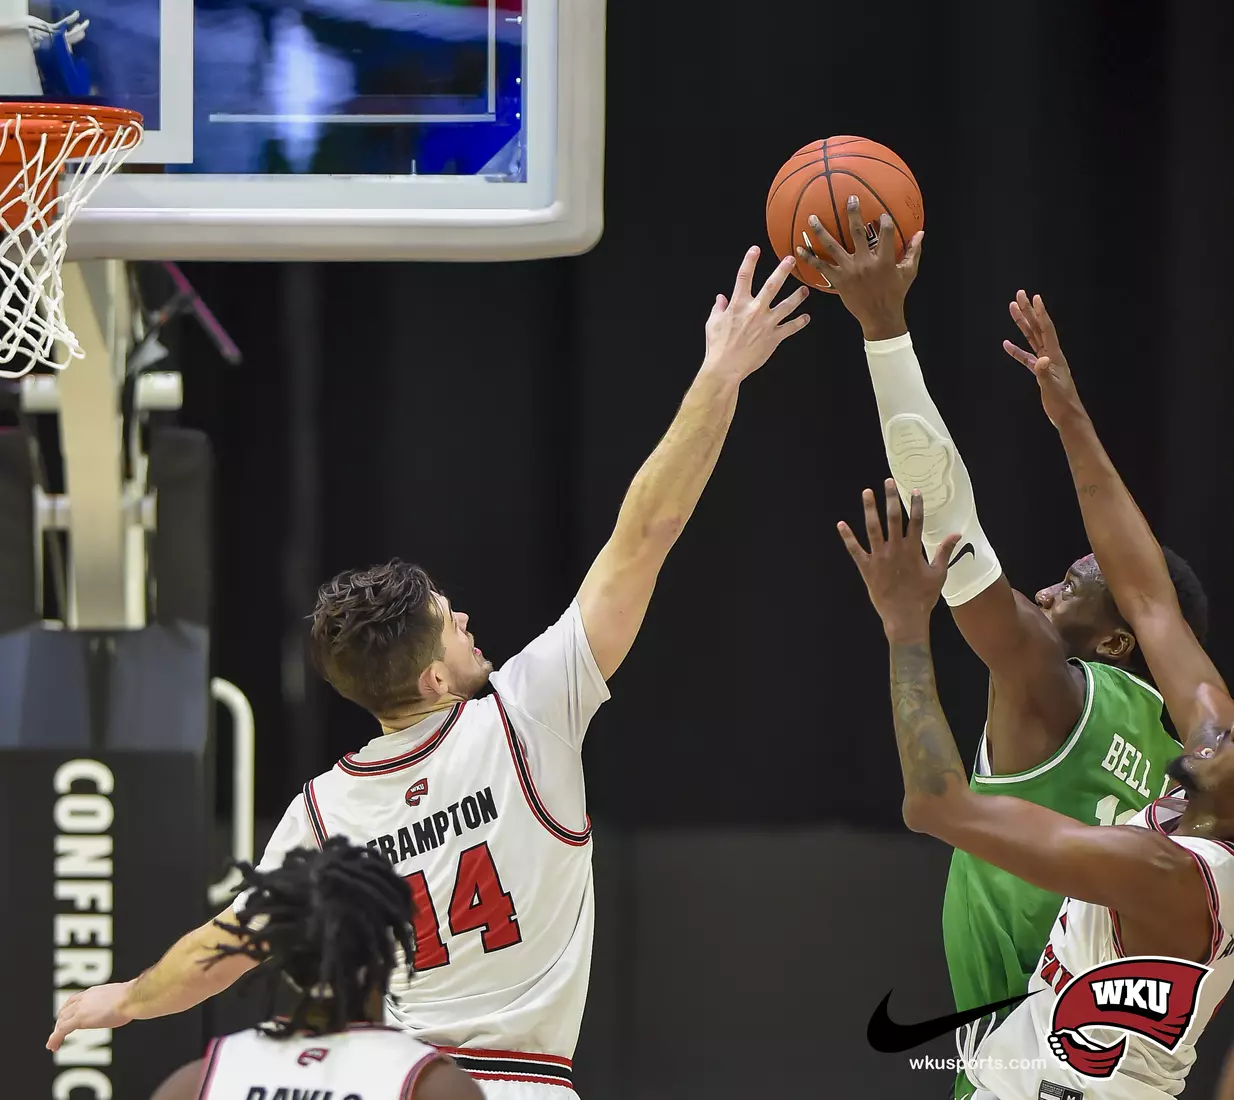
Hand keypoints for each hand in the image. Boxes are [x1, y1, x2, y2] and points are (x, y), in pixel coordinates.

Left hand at [46, 981, 135, 1050]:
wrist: (133, 998)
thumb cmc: (136, 997)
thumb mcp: (126, 997)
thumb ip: (123, 1000)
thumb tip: (136, 1002)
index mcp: (95, 992)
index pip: (75, 1000)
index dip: (68, 1010)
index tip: (66, 1018)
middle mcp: (85, 998)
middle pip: (65, 1011)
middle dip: (60, 1022)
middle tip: (58, 1033)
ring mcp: (81, 1008)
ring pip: (61, 1021)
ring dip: (57, 1032)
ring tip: (54, 1044)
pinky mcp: (79, 1019)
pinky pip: (62, 1030)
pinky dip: (55, 1038)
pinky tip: (53, 1046)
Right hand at [703, 247, 809, 380]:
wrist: (726, 367)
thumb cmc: (717, 346)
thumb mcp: (713, 324)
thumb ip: (718, 309)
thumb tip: (720, 298)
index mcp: (738, 304)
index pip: (744, 277)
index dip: (750, 261)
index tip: (755, 249)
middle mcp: (755, 310)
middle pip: (772, 285)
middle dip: (782, 270)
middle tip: (791, 260)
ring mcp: (767, 323)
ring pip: (787, 305)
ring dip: (797, 296)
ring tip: (805, 290)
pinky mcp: (774, 337)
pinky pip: (791, 328)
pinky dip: (800, 322)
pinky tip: (806, 318)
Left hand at [796, 195, 923, 340]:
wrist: (880, 317)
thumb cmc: (895, 294)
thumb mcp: (908, 273)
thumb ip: (913, 252)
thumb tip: (921, 233)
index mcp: (884, 259)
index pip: (886, 233)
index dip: (884, 221)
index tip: (881, 214)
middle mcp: (865, 262)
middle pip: (856, 232)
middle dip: (853, 213)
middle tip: (849, 198)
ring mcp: (849, 271)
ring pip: (832, 247)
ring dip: (820, 231)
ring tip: (811, 218)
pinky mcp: (838, 280)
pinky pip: (820, 267)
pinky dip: (809, 257)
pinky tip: (798, 249)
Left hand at [838, 480, 958, 640]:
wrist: (904, 617)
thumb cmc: (923, 597)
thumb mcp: (939, 574)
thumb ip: (945, 552)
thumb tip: (957, 534)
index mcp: (913, 550)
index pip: (916, 521)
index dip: (916, 505)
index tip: (914, 490)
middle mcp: (895, 550)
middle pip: (893, 518)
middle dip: (891, 498)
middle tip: (888, 482)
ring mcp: (879, 558)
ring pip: (873, 528)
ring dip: (869, 509)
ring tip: (866, 492)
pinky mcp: (866, 568)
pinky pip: (854, 550)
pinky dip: (847, 537)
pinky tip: (841, 524)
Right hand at [1002, 290, 1086, 428]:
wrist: (1066, 415)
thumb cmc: (1061, 402)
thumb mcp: (1052, 388)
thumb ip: (1044, 373)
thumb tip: (1039, 360)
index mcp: (1054, 355)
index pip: (1046, 329)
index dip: (1040, 313)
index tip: (1035, 297)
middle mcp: (1050, 354)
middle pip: (1037, 328)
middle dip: (1028, 311)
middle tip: (1020, 295)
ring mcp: (1044, 362)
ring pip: (1031, 338)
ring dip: (1022, 324)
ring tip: (1013, 309)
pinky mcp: (1039, 371)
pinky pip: (1025, 356)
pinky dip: (1016, 350)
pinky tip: (1007, 344)